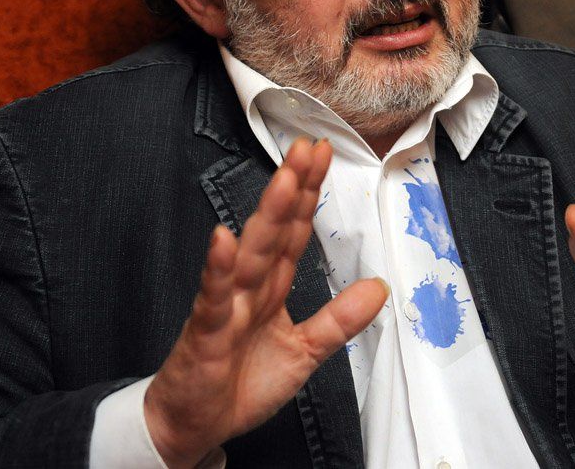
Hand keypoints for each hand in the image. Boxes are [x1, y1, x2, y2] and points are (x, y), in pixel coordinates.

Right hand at [144, 138, 387, 467]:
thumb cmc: (240, 383)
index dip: (310, 195)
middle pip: (275, 230)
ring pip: (251, 253)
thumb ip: (339, 320)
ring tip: (285, 180)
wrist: (195, 425)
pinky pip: (214, 297)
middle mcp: (250, 287)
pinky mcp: (205, 331)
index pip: (294, 232)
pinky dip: (219, 269)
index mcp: (272, 288)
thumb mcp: (304, 352)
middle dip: (292, 188)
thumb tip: (379, 289)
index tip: (322, 156)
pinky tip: (223, 240)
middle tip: (307, 148)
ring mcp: (227, 305)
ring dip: (268, 216)